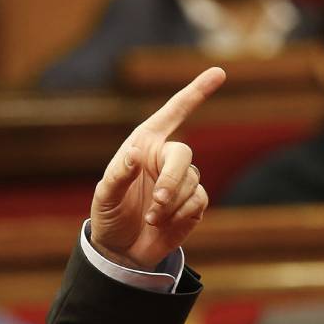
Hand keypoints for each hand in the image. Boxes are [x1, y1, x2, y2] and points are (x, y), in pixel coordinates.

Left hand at [90, 67, 225, 269]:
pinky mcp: (192, 204)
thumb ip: (118, 175)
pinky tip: (163, 223)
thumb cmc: (109, 216)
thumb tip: (134, 154)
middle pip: (184, 154)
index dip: (196, 92)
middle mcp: (166, 158)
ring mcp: (181, 181)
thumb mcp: (105, 196)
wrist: (121, 250)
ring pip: (191, 182)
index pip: (174, 113)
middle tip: (157, 201)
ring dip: (170, 203)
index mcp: (145, 145)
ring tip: (151, 219)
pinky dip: (181, 213)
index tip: (219, 73)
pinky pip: (198, 201)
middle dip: (172, 180)